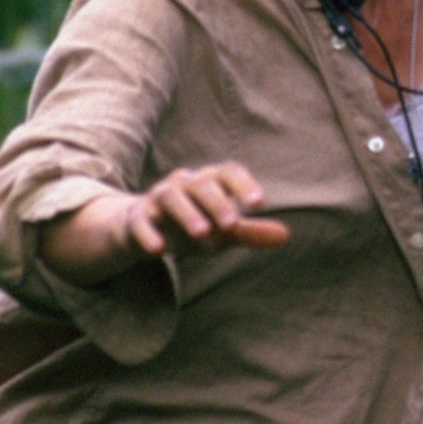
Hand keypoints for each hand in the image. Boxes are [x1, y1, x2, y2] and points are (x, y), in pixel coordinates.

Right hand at [38, 161, 288, 284]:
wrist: (142, 230)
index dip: (244, 184)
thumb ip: (251, 232)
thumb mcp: (222, 231)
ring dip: (188, 214)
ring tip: (203, 233)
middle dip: (217, 203)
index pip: (228, 172)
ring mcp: (157, 198)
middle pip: (202, 184)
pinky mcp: (135, 217)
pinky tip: (159, 251)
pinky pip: (140, 221)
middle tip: (232, 225)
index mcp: (209, 181)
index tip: (259, 203)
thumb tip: (286, 237)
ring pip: (171, 197)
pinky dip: (148, 234)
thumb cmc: (192, 225)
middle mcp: (184, 183)